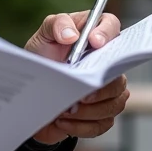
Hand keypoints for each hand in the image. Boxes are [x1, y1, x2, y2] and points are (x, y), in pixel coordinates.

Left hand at [24, 10, 128, 144]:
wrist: (32, 92)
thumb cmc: (42, 58)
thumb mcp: (43, 36)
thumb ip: (56, 24)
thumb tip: (71, 35)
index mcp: (94, 35)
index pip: (112, 25)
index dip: (107, 33)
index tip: (94, 42)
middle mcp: (107, 63)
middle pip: (119, 75)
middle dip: (100, 88)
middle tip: (80, 94)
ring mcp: (108, 90)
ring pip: (114, 104)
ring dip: (89, 110)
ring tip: (65, 109)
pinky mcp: (102, 114)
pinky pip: (103, 124)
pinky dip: (82, 125)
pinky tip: (62, 120)